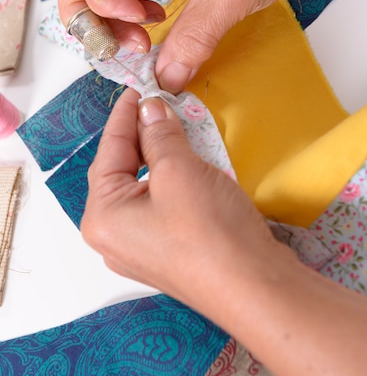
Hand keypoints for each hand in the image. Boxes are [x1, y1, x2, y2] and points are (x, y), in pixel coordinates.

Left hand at [82, 88, 292, 318]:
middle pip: (124, 171)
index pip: (108, 152)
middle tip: (162, 105)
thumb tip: (151, 109)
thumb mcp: (179, 170)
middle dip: (144, 136)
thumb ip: (160, 134)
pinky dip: (174, 179)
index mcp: (103, 218)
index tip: (138, 89)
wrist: (255, 286)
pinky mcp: (170, 251)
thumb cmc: (209, 231)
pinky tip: (191, 163)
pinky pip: (163, 204)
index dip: (124, 115)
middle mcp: (115, 237)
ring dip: (162, 156)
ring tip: (178, 129)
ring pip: (146, 187)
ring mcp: (142, 248)